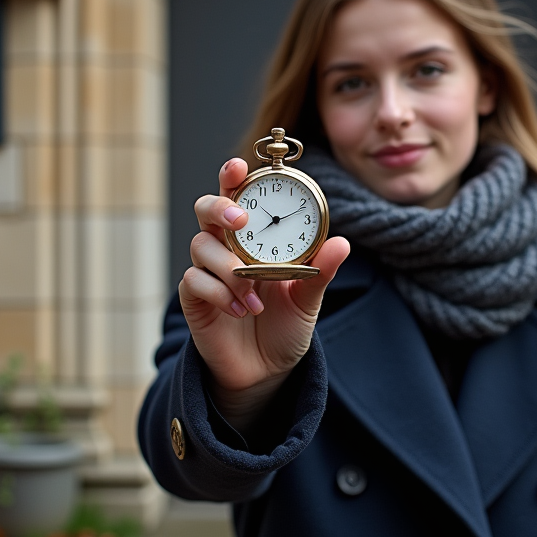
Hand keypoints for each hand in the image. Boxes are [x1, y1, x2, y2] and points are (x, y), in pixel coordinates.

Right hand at [178, 158, 350, 432]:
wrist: (268, 370)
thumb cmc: (286, 324)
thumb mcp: (309, 296)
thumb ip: (322, 270)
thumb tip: (342, 243)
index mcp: (254, 235)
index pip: (240, 195)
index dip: (233, 176)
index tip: (238, 167)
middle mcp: (226, 246)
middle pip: (206, 208)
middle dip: (219, 207)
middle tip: (239, 221)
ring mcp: (207, 271)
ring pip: (200, 245)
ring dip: (228, 267)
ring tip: (255, 295)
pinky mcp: (194, 298)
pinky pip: (194, 281)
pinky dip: (219, 293)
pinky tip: (242, 310)